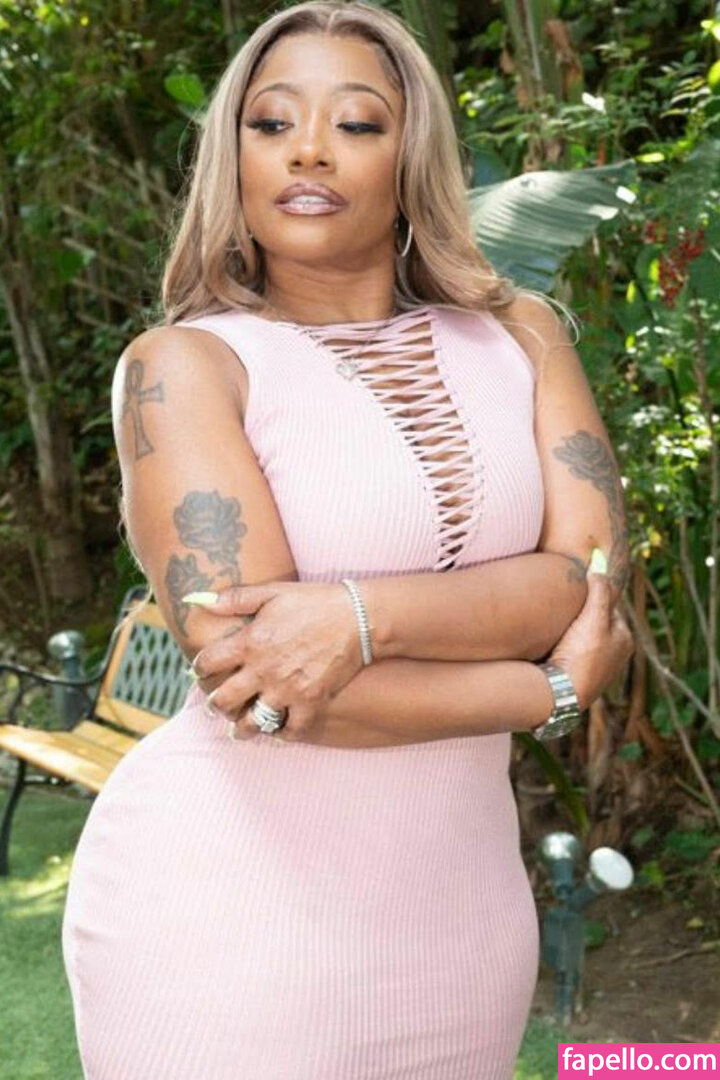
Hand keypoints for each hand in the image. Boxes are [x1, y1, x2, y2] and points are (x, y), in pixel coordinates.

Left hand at [186, 581, 366, 739]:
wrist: (357, 618)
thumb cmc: (314, 602)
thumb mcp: (273, 592)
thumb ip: (236, 598)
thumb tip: (199, 601)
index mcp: (251, 642)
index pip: (208, 662)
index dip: (200, 668)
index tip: (201, 671)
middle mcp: (264, 670)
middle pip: (224, 700)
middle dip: (215, 704)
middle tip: (216, 706)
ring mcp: (287, 689)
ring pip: (253, 722)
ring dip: (242, 728)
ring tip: (240, 729)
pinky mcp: (311, 701)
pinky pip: (290, 729)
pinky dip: (282, 732)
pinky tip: (278, 729)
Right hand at [547, 571, 634, 710]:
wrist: (561, 694)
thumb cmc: (581, 656)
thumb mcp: (593, 618)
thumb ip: (599, 590)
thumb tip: (601, 562)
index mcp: (625, 640)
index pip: (608, 607)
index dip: (590, 597)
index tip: (573, 593)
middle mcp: (615, 656)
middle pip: (595, 623)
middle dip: (580, 616)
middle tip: (561, 610)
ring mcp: (598, 669)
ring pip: (583, 639)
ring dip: (570, 632)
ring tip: (554, 629)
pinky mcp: (580, 678)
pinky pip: (573, 654)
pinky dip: (564, 648)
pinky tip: (550, 648)